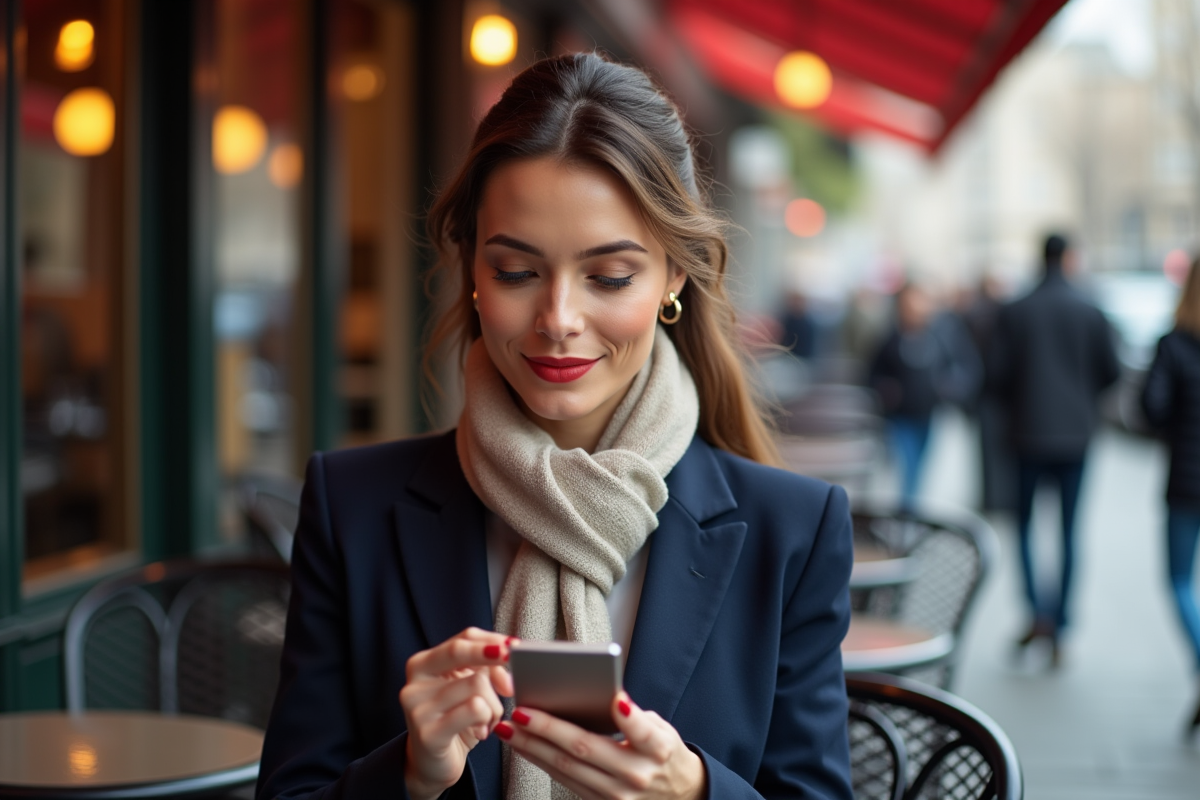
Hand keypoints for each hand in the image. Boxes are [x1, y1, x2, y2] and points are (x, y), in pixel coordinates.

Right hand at [400, 627, 514, 799]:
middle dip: (491, 654)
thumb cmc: (455, 720)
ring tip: (490, 719)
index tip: (515, 646)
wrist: (432, 764)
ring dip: (494, 703)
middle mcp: (414, 682)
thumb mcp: (470, 689)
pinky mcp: (428, 733)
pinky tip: (482, 730)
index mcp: (422, 664)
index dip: (491, 639)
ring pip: (475, 683)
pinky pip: (475, 710)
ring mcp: (417, 708)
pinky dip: (487, 718)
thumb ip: (487, 671)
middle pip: (459, 651)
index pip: (462, 638)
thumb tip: (508, 671)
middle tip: (514, 661)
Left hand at [494, 692, 706, 799]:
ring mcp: (617, 796)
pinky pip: (566, 781)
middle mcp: (637, 775)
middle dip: (548, 729)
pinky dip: (543, 762)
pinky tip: (525, 747)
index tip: (614, 698)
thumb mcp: (663, 731)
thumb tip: (604, 697)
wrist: (678, 797)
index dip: (629, 717)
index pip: (643, 731)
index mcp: (658, 750)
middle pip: (587, 749)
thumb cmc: (665, 755)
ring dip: (534, 748)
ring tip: (510, 729)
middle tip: (520, 712)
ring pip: (568, 768)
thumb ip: (637, 718)